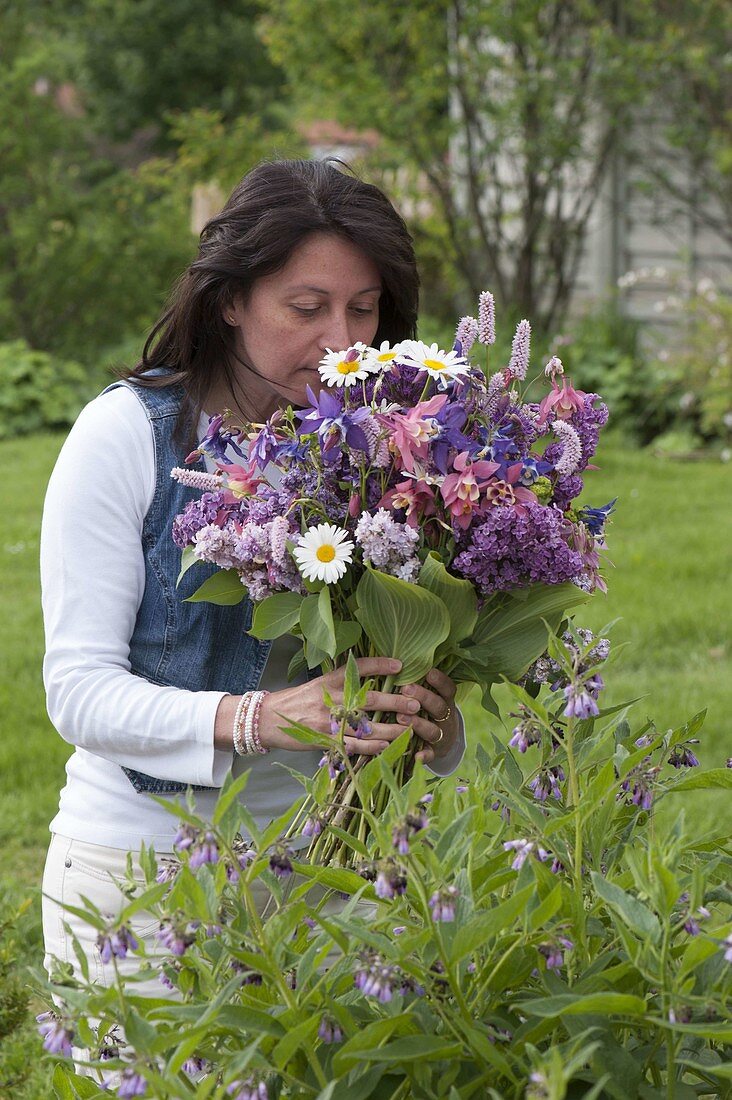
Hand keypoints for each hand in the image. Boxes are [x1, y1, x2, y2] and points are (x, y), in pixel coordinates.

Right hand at [257, 657, 420, 755]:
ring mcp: (328, 721)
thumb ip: (340, 683)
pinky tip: (386, 746)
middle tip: (415, 703)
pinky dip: (370, 746)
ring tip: (410, 729)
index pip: (358, 668)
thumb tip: (368, 679)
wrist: (266, 719)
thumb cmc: (296, 701)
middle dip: (395, 701)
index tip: (400, 665)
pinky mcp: (324, 740)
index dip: (380, 665)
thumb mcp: (317, 684)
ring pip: (366, 725)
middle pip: (369, 699)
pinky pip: (352, 745)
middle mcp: (331, 698)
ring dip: (390, 728)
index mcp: (329, 681)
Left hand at [396, 667, 458, 765]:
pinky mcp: (434, 752)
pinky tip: (416, 756)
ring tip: (400, 717)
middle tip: (405, 689)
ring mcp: (440, 735)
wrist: (445, 741)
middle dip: (423, 697)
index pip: (448, 689)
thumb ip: (421, 683)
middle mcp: (445, 717)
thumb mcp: (431, 696)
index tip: (428, 672)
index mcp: (445, 701)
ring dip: (418, 723)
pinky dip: (424, 755)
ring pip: (432, 730)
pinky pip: (430, 754)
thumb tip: (401, 661)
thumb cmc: (429, 710)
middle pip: (438, 707)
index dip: (440, 681)